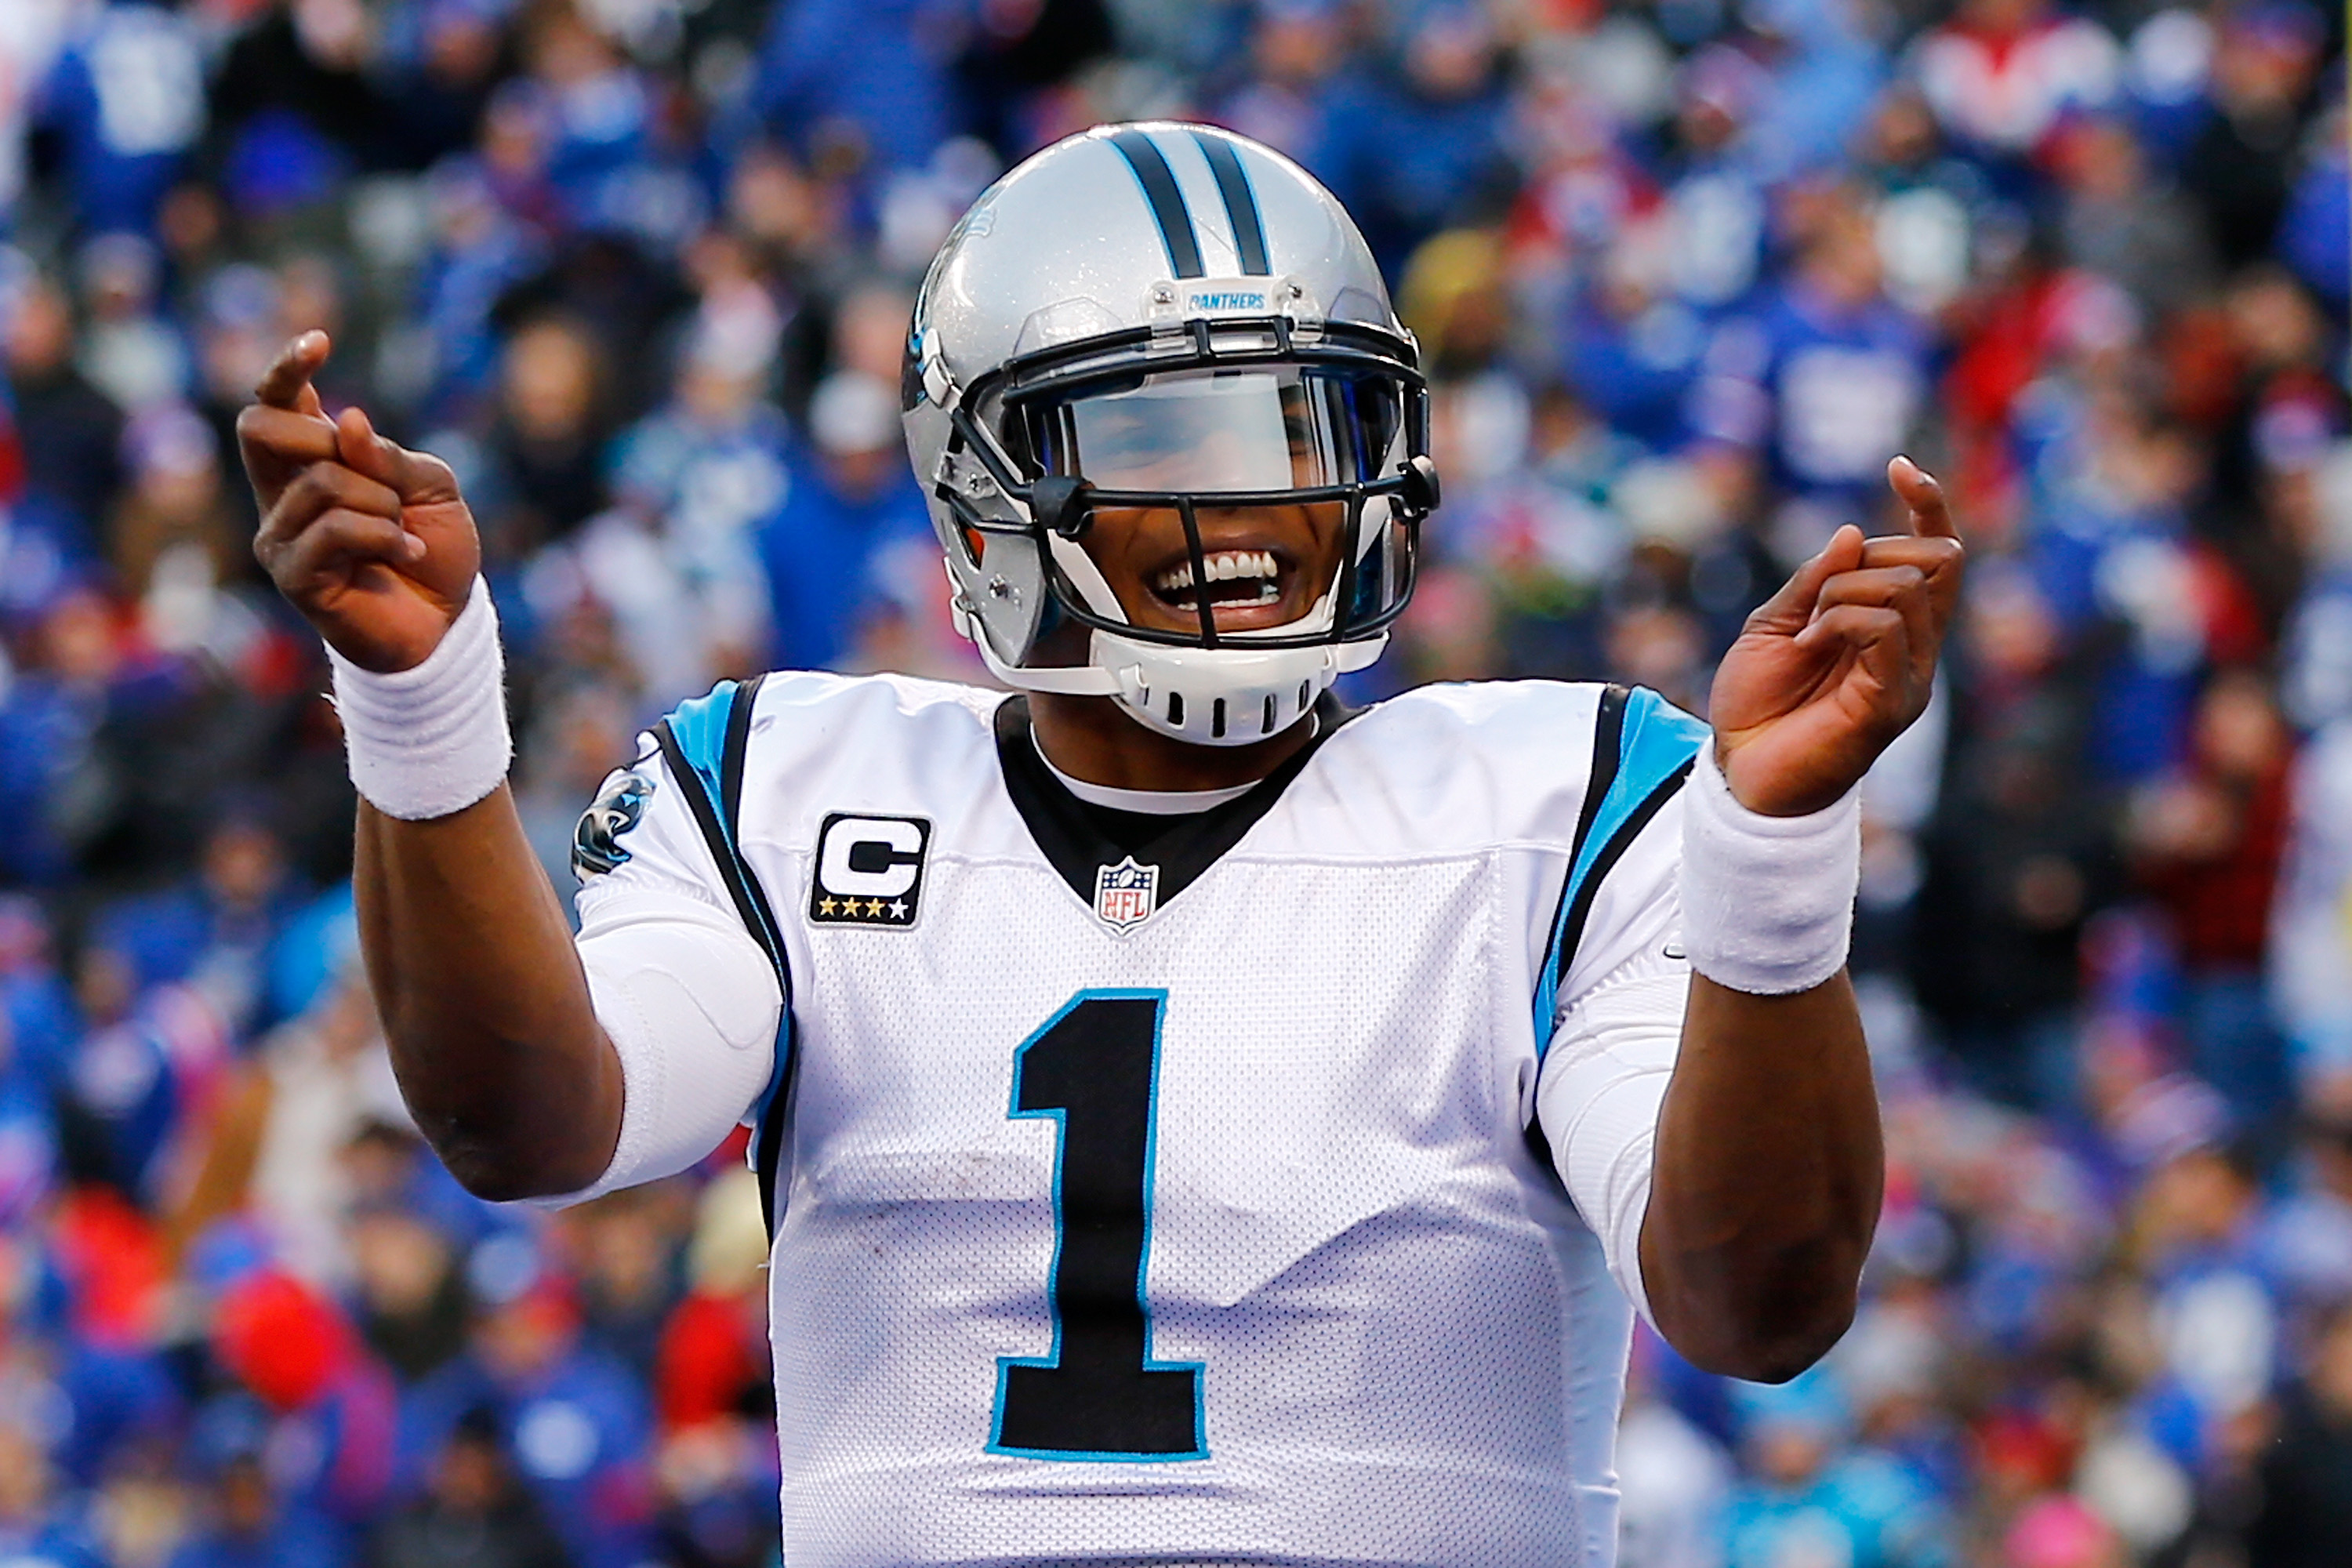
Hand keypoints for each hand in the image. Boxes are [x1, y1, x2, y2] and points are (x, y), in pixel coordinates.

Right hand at [240, 332, 481, 672]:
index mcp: (311, 462)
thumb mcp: (430, 486)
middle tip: (379, 482)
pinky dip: (385, 534)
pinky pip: (334, 527)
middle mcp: (282, 494)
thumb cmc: (435, 550)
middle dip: (323, 437)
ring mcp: (280, 535)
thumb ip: (388, 455)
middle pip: (259, 427)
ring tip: (403, 534)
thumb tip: (348, 421)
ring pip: (320, 481)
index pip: (275, 403)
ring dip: (381, 503)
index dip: (286, 367)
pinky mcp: (292, 575)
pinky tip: (407, 553)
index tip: (320, 341)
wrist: (448, 623)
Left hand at [1709, 457, 1963, 815]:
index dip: (1930, 506)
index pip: (1937, 555)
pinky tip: (1807, 648)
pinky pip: (1886, 627)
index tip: (1900, 467)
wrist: (1740, 771)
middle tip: (1816, 602)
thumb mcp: (1773, 624)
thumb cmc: (1757, 703)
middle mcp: (1914, 648)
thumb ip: (1813, 580)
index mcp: (1892, 626)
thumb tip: (1853, 531)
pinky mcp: (1893, 702)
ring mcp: (1910, 675)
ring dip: (1840, 594)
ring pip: (1904, 588)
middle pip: (1934, 561)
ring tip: (1806, 635)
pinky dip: (1839, 621)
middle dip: (1869, 557)